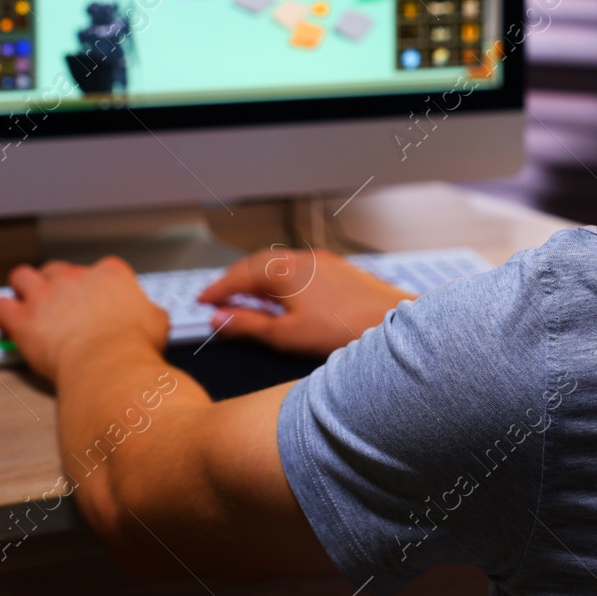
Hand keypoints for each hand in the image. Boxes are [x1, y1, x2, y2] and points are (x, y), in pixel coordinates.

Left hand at [0, 256, 168, 380]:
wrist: (110, 365)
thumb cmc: (133, 346)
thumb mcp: (157, 323)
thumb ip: (148, 313)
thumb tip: (150, 317)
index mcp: (110, 274)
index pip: (100, 269)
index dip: (95, 287)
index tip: (94, 302)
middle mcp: (75, 277)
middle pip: (57, 270)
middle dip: (56, 285)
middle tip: (58, 305)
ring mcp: (46, 295)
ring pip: (22, 276)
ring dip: (22, 288)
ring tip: (24, 303)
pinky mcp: (23, 318)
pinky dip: (0, 314)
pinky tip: (4, 323)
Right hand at [198, 247, 414, 357]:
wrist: (393, 323)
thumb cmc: (344, 331)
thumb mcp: (285, 336)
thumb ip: (248, 325)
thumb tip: (218, 319)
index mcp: (283, 271)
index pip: (238, 275)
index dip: (217, 289)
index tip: (203, 301)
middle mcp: (302, 259)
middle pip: (257, 265)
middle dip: (236, 281)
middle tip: (220, 299)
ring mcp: (323, 262)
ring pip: (280, 265)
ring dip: (259, 280)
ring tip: (248, 300)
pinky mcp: (339, 270)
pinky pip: (299, 269)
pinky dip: (282, 281)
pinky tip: (285, 298)